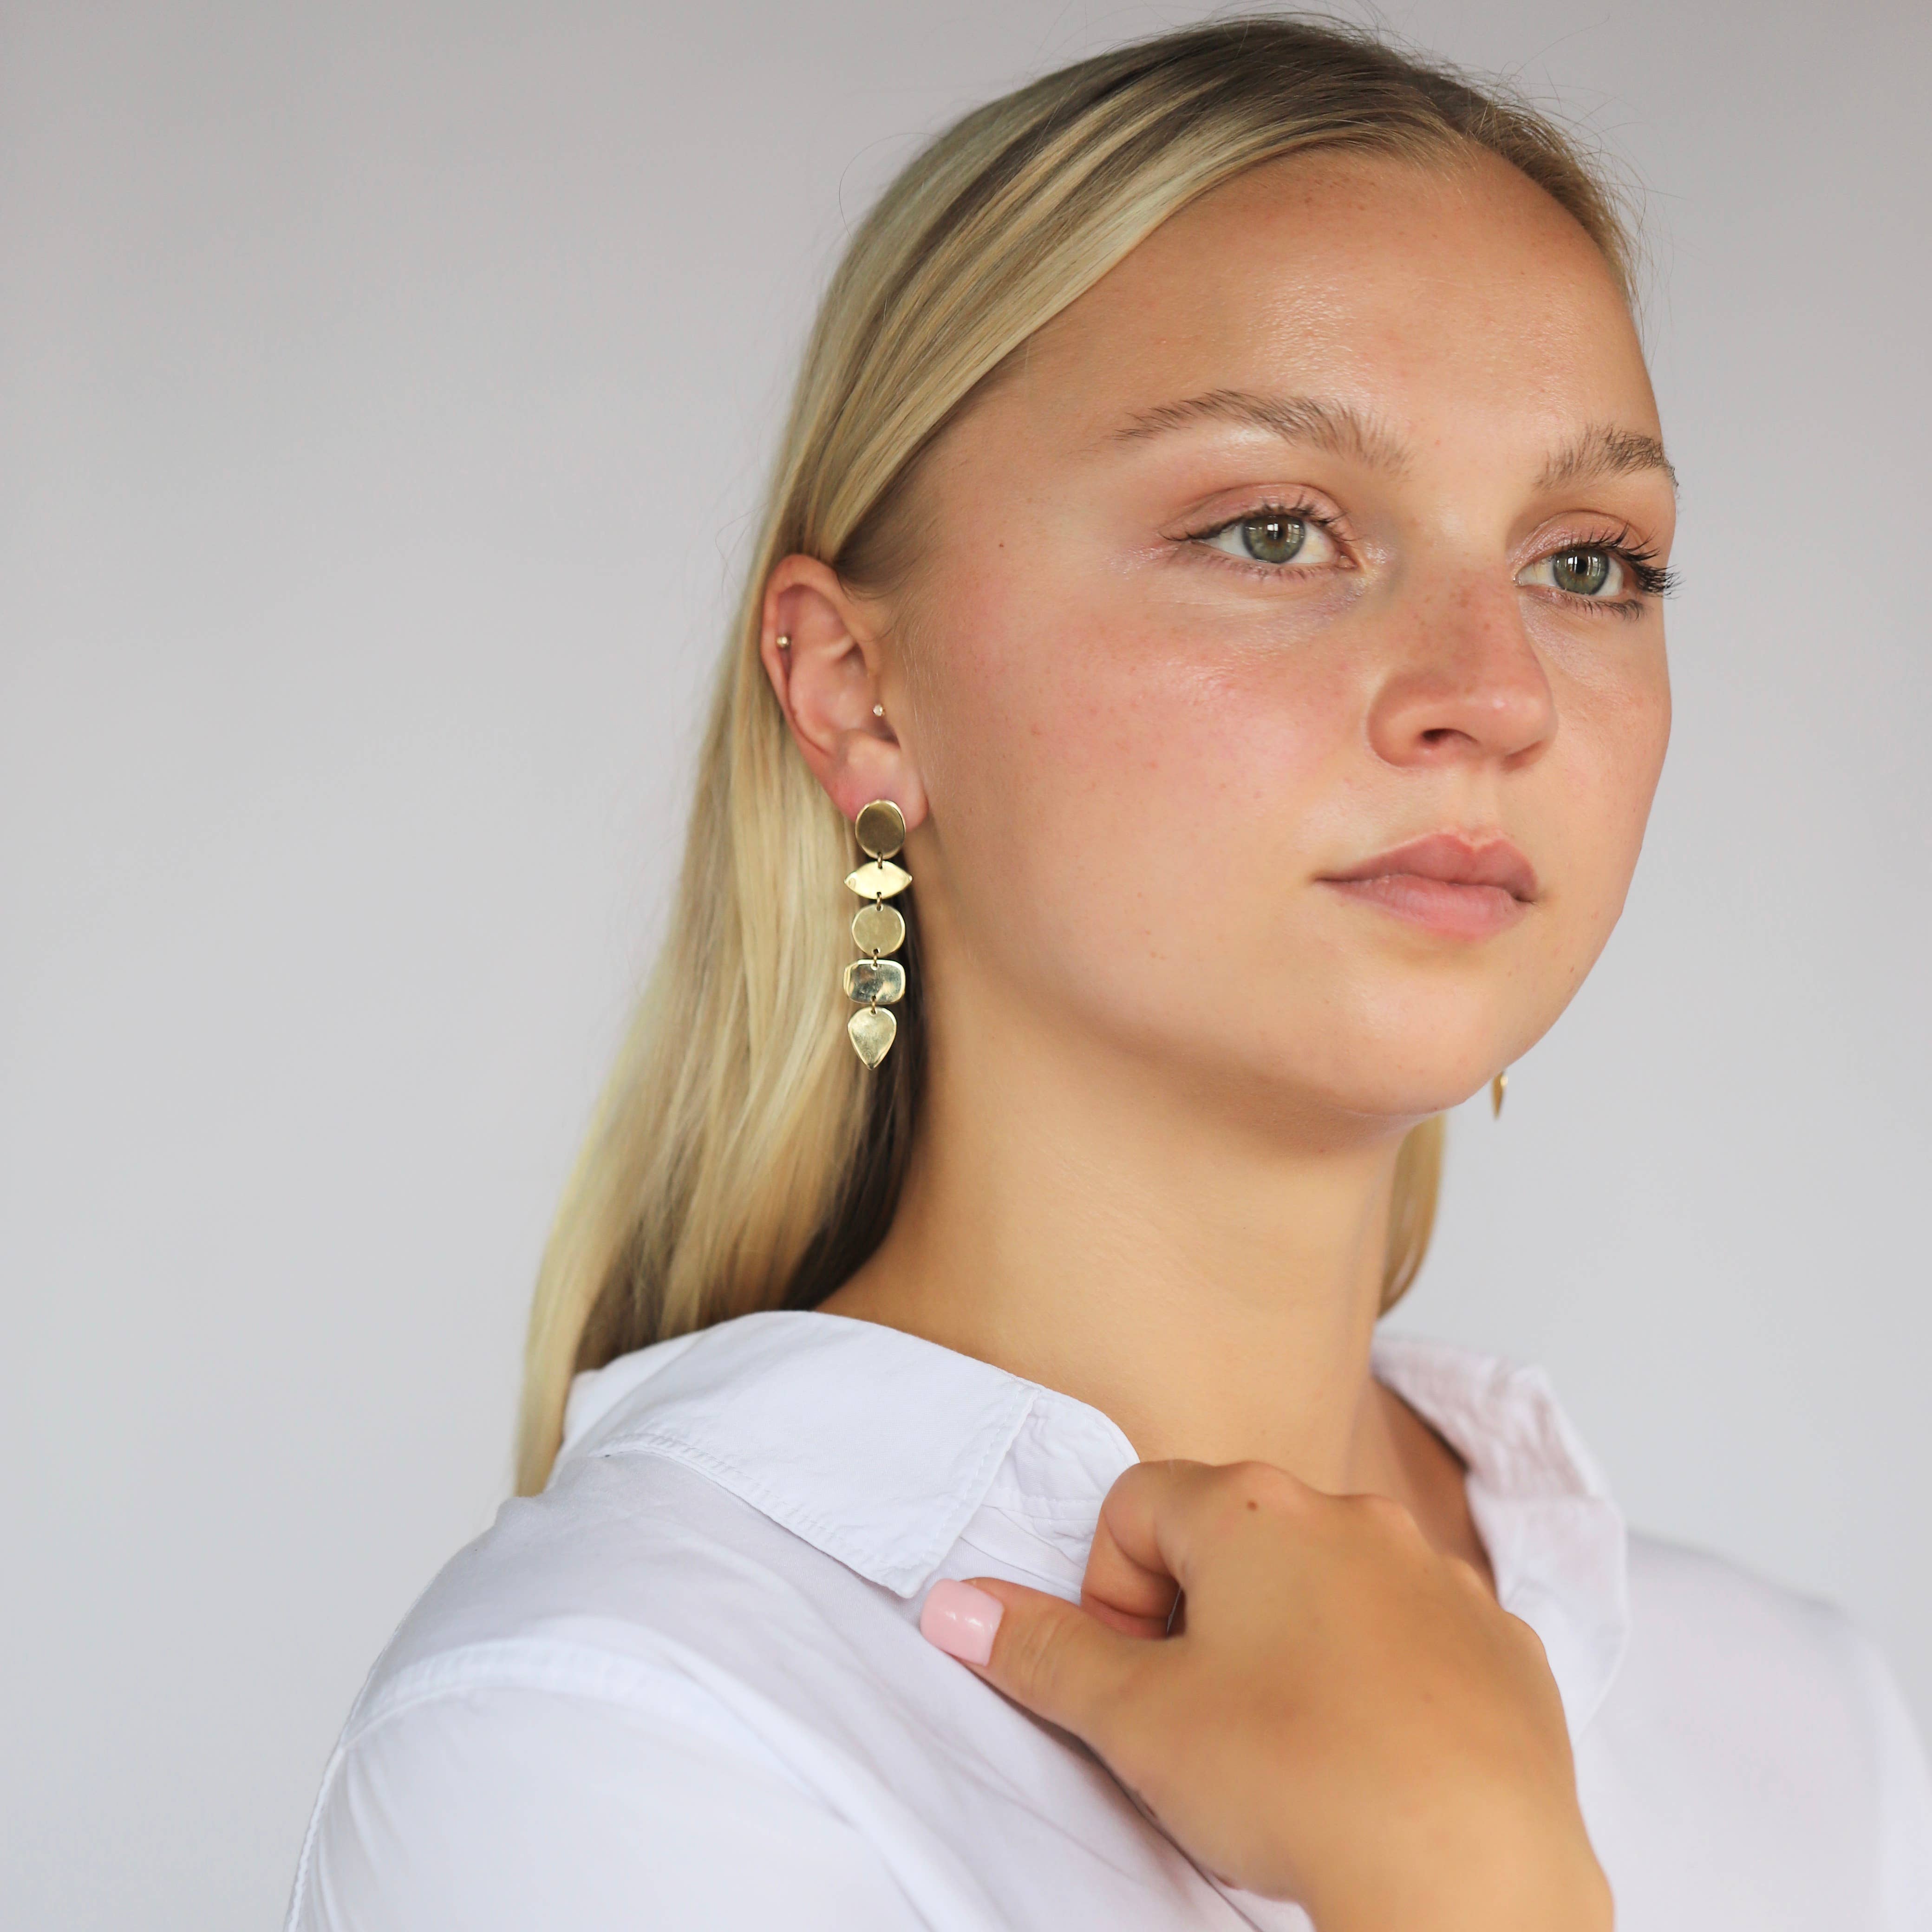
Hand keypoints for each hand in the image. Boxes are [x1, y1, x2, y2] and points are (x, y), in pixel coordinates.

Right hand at [920, 1459, 1610, 1931]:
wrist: (1466, 1874)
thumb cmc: (1294, 1778)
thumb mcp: (1137, 1719)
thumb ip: (1043, 1650)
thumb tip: (957, 1605)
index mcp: (1255, 1508)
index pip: (1136, 1506)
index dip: (1113, 1594)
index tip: (1136, 1678)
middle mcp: (1353, 1516)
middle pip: (1234, 1539)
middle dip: (1201, 1619)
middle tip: (1203, 1720)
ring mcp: (1440, 1576)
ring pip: (1329, 1586)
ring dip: (1293, 1646)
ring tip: (1291, 1747)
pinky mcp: (1503, 1645)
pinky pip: (1418, 1637)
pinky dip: (1384, 1682)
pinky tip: (1375, 1758)